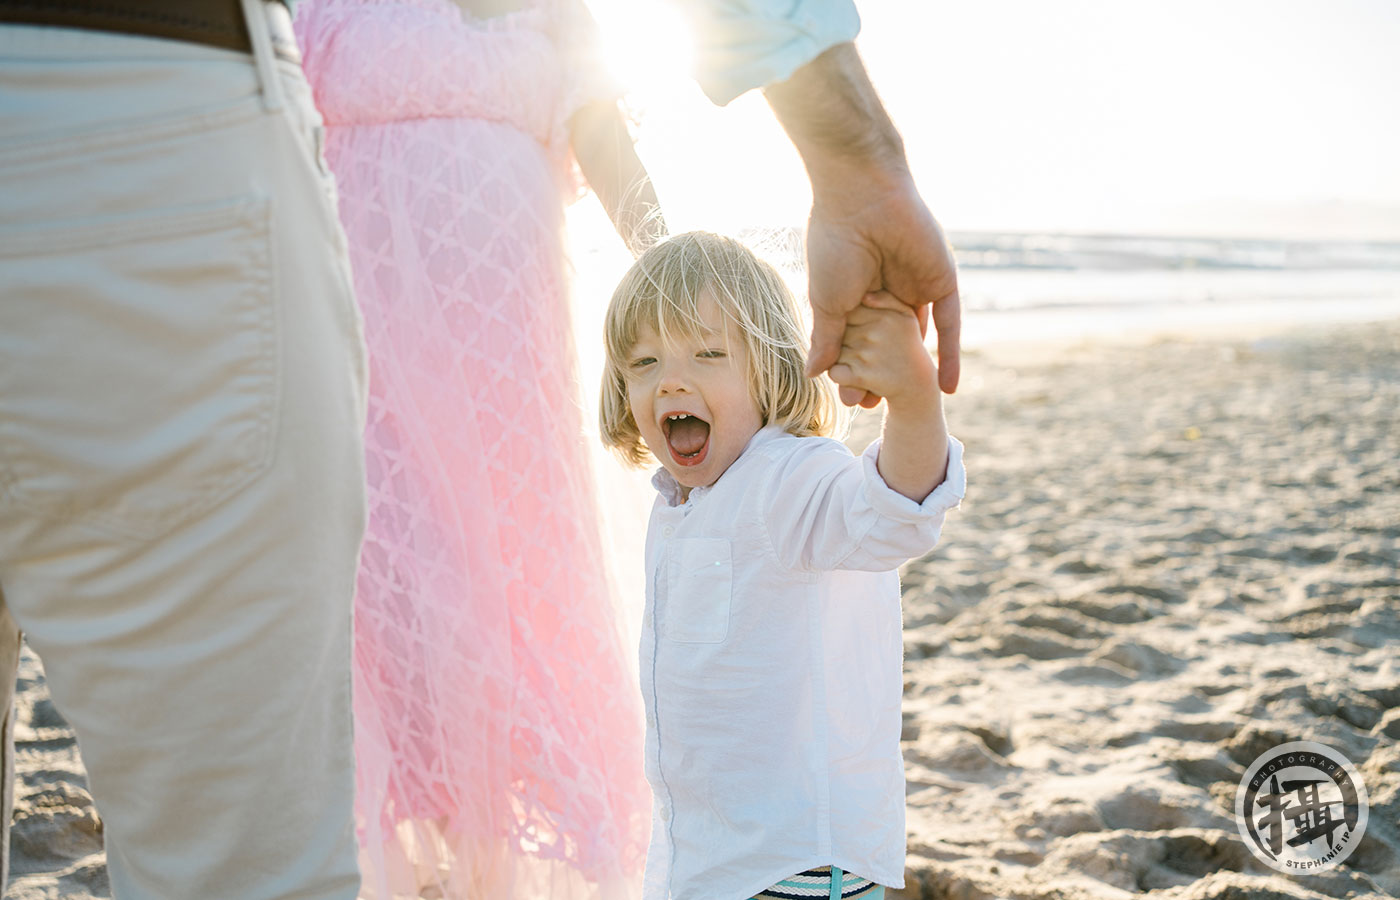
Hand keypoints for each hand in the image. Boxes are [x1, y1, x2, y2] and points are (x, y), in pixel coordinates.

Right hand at [764, 43, 960, 402]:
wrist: (862, 197)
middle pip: (888, 344)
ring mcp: (916, 289)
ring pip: (916, 339)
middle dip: (881, 374)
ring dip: (913, 370)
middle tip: (871, 406)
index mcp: (858, 294)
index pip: (859, 341)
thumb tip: (815, 373)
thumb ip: (827, 339)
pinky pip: (950, 325)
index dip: (853, 368)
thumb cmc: (835, 244)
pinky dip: (950, 355)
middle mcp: (888, 293)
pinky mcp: (942, 283)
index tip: (849, 397)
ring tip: (906, 402)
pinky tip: (947, 387)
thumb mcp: (828, 302)